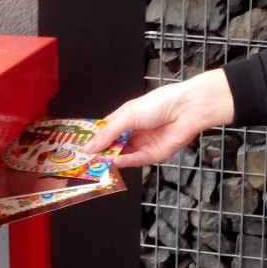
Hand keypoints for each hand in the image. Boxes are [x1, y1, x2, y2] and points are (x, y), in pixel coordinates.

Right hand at [83, 69, 235, 168]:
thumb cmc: (159, 104)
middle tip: (84, 160)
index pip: (105, 131)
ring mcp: (143, 144)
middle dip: (100, 153)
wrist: (187, 109)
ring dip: (111, 159)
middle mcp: (133, 132)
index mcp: (126, 118)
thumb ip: (108, 133)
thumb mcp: (128, 115)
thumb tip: (88, 146)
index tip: (79, 148)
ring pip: (123, 155)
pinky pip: (136, 161)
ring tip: (96, 164)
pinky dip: (125, 162)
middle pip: (113, 146)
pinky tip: (114, 163)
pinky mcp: (154, 155)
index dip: (93, 140)